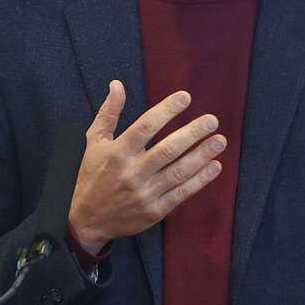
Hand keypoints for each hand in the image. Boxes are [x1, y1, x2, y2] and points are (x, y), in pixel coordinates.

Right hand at [68, 80, 226, 253]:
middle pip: (167, 150)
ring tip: (220, 141)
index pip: (145, 127)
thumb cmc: (90, 176)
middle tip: (211, 120)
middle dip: (192, 133)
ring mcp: (144, 194)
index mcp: (117, 152)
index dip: (166, 111)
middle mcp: (131, 173)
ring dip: (202, 155)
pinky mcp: (154, 211)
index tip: (185, 97)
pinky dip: (200, 180)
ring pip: (178, 172)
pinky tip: (214, 166)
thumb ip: (108, 113)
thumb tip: (117, 85)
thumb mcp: (92, 142)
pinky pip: (181, 194)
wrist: (85, 220)